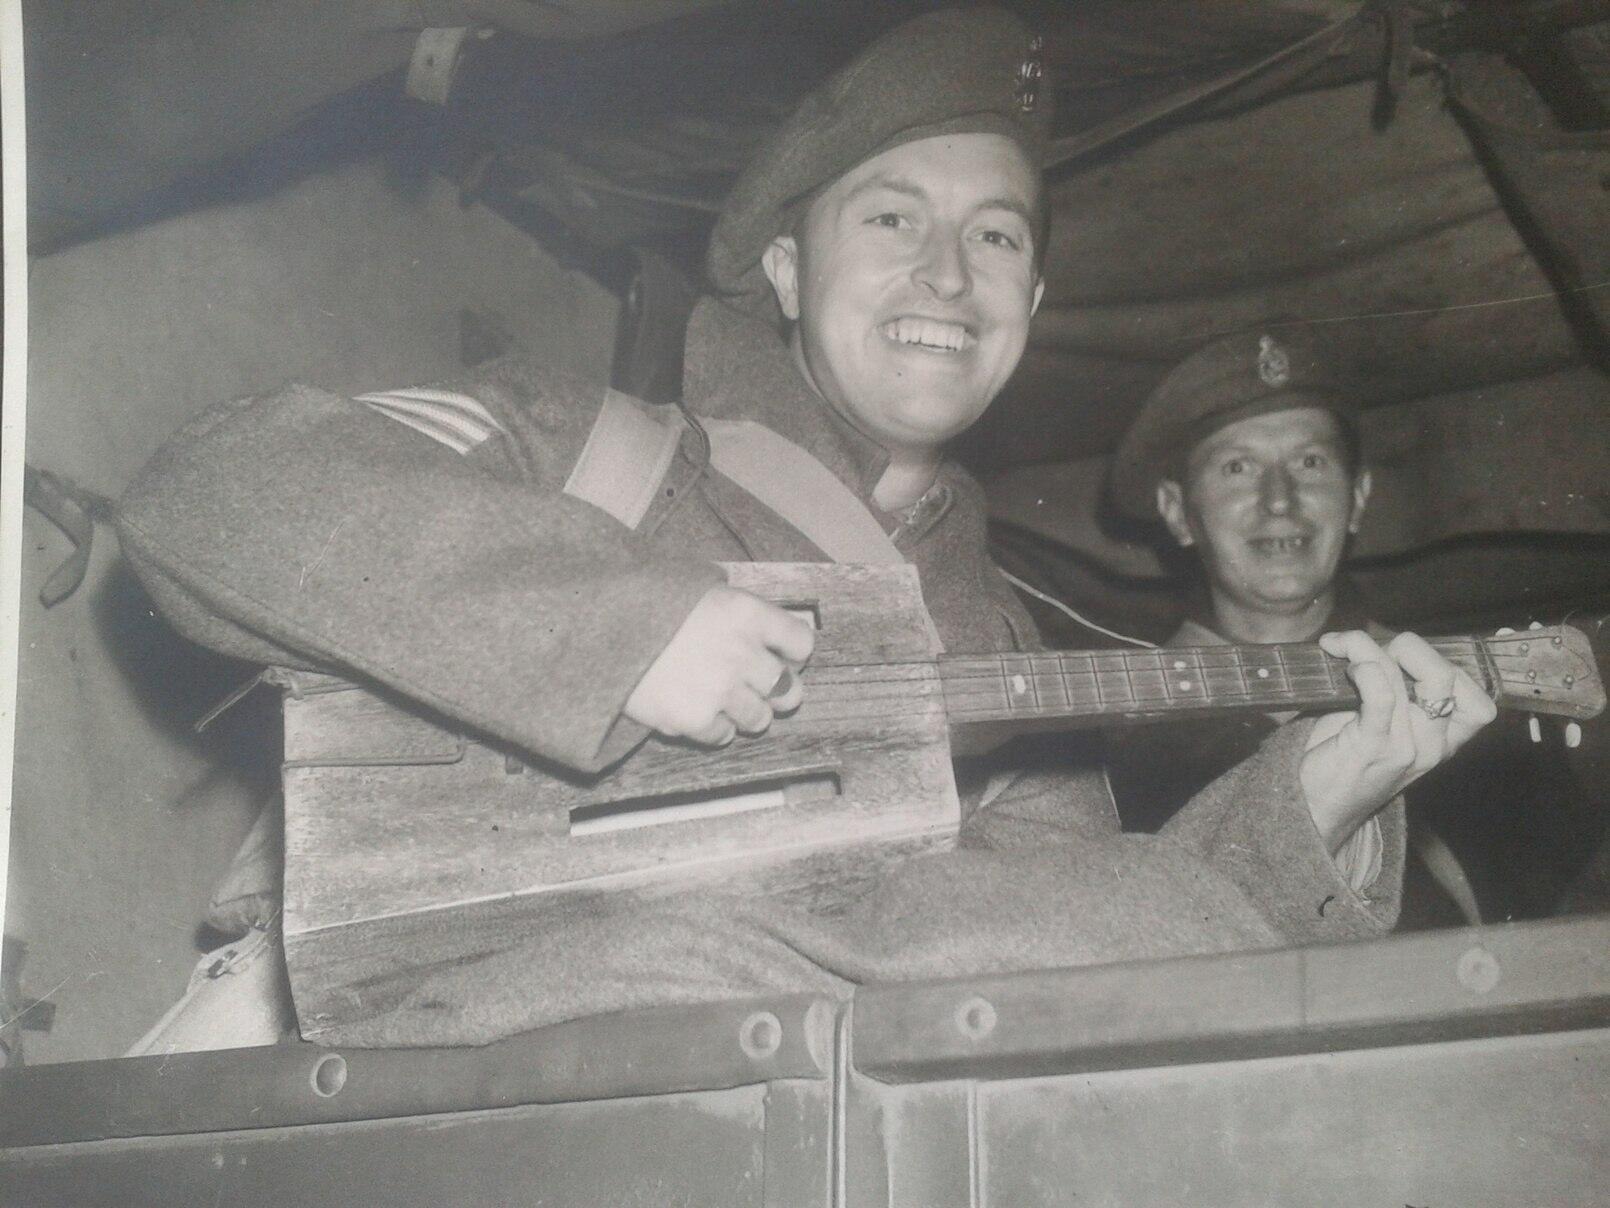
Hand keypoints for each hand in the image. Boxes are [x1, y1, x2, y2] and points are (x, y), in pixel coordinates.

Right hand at [624, 585, 814, 745]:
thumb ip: (740, 613)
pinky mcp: (695, 719)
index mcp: (746, 612)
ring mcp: (720, 689)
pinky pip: (724, 736)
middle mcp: (741, 652)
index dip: (794, 653)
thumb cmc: (649, 605)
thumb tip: (770, 635)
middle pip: (788, 688)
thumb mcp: (700, 590)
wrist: (600, 630)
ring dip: (747, 712)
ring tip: (724, 698)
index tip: (784, 657)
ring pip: (760, 718)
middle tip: (760, 687)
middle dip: (778, 690)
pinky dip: (715, 728)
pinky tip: (698, 709)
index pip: (801, 642)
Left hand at [1301, 630, 1496, 852]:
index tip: (1405, 657)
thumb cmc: (1343, 760)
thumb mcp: (1384, 728)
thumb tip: (1380, 643)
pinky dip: (1364, 667)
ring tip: (1342, 648)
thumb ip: (1397, 693)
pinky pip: (1382, 695)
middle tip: (1370, 650)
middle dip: (1409, 648)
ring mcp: (1406, 747)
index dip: (1446, 665)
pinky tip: (1344, 664)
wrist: (1317, 810)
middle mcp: (1432, 746)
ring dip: (1371, 648)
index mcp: (1442, 741)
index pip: (1478, 699)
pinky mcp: (1373, 748)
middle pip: (1447, 676)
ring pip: (1410, 677)